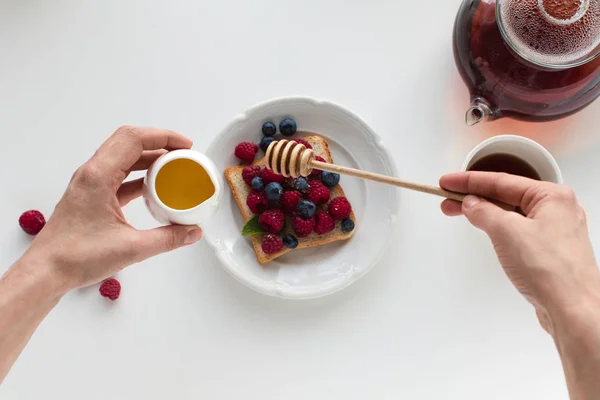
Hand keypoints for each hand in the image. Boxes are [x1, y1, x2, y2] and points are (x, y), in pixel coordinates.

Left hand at [22, 126, 202, 292]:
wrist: (47, 272)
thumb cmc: (78, 257)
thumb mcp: (132, 248)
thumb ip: (167, 239)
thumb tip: (193, 232)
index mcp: (98, 176)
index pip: (133, 139)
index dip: (163, 137)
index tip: (185, 147)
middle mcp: (92, 173)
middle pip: (129, 142)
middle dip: (159, 143)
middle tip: (183, 154)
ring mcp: (90, 184)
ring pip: (123, 158)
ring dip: (149, 159)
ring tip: (174, 168)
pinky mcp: (91, 196)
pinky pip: (119, 175)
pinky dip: (140, 176)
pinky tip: (157, 188)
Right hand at [439, 172, 599, 331]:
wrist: (573, 310)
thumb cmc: (551, 270)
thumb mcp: (506, 231)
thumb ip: (484, 211)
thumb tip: (471, 203)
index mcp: (552, 196)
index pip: (502, 181)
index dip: (469, 181)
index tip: (447, 182)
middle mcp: (558, 209)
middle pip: (506, 196)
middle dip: (474, 198)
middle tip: (447, 200)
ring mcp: (555, 231)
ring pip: (512, 214)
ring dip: (485, 213)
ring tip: (461, 214)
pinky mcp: (550, 250)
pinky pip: (518, 230)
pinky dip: (499, 227)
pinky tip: (486, 229)